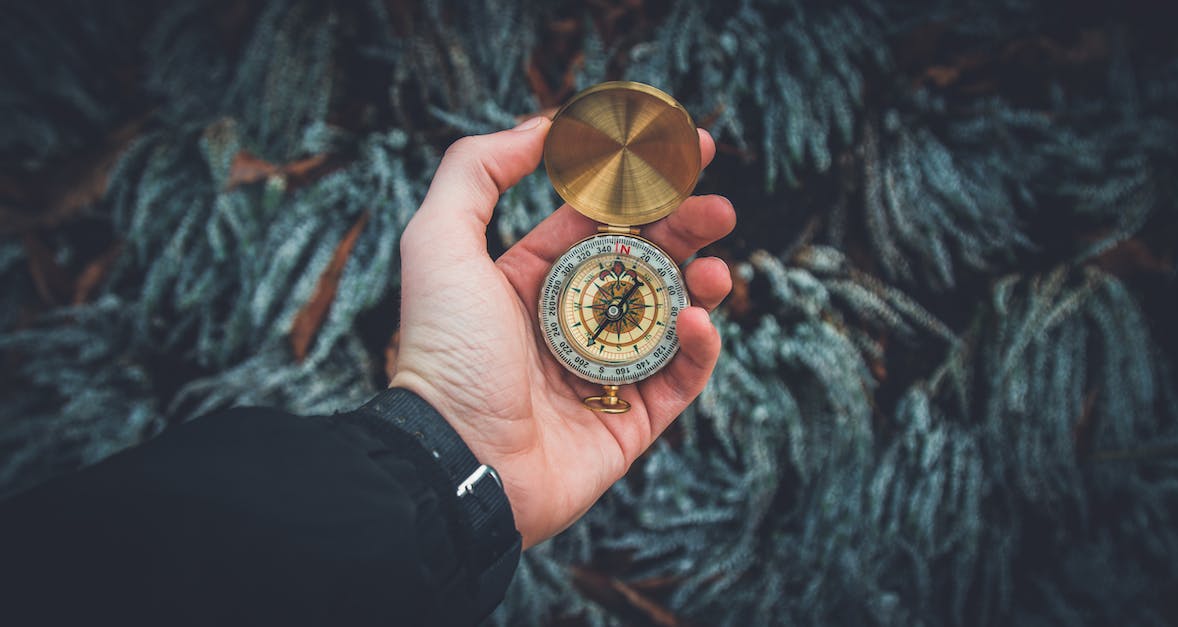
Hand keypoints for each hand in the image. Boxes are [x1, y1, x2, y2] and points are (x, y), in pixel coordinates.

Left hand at [390, 117, 734, 547]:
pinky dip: (698, 349)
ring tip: (715, 271)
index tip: (684, 152)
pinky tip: (697, 323)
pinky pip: (679, 380)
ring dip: (700, 287)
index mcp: (529, 279)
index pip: (598, 222)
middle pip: (645, 263)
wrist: (456, 462)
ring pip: (670, 318)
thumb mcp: (439, 242)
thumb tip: (540, 127)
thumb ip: (478, 172)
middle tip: (720, 207)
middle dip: (686, 229)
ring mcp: (603, 372)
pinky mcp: (630, 422)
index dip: (641, 187)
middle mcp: (569, 322)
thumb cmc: (444, 352)